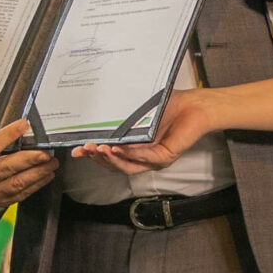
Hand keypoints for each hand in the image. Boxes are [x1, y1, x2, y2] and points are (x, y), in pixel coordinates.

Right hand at [0, 120, 56, 213]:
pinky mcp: (0, 201)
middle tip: (46, 153)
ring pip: (17, 183)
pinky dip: (37, 184)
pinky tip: (46, 175)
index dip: (7, 135)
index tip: (24, 125)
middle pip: (6, 167)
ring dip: (38, 173)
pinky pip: (21, 194)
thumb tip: (21, 124)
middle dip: (29, 160)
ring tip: (51, 163)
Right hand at [73, 92, 212, 174]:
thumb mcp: (138, 112)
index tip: (77, 150)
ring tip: (99, 149)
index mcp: (135, 150)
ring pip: (128, 166)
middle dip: (98, 159)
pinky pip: (145, 157)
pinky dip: (131, 153)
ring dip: (112, 159)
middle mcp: (144, 158)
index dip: (93, 156)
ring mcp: (155, 160)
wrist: (195, 105)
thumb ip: (121, 118)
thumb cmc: (168, 106)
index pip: (111, 158)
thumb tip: (94, 114)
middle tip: (85, 149)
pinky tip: (119, 147)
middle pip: (116, 166)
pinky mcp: (166, 156)